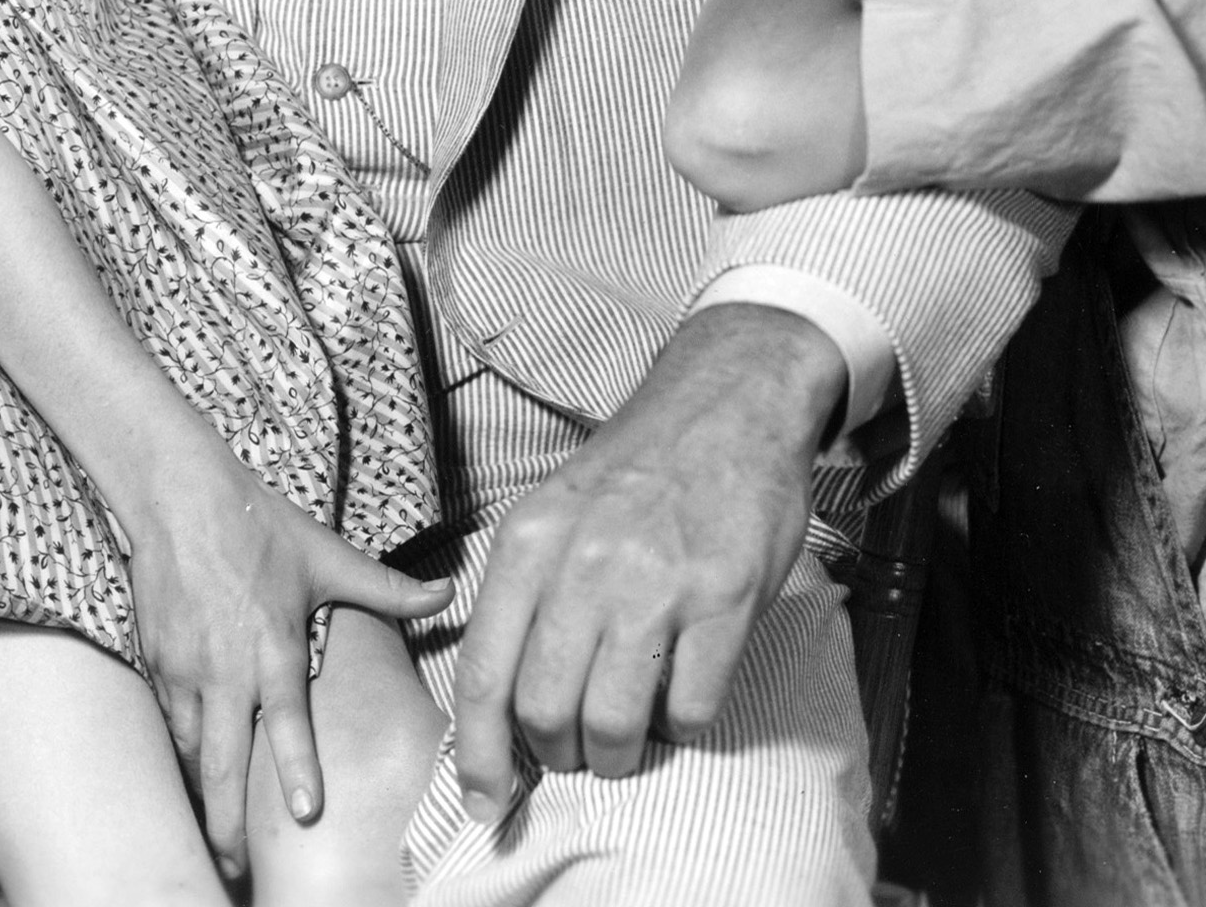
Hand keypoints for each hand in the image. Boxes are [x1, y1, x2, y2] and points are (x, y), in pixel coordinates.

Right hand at [125, 446, 453, 877]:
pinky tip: (193, 782)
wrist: (179, 496)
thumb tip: (448, 592)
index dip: (294, 770)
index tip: (306, 815)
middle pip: (222, 760)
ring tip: (218, 843)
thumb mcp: (327, 556)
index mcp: (273, 644)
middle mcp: (226, 666)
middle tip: (239, 868)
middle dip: (228, 822)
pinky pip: (169, 723)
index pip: (285, 720)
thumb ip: (386, 589)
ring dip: (204, 797)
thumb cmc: (259, 526)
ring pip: (191, 750)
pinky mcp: (157, 662)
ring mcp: (185, 668)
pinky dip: (182, 757)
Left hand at [451, 305, 841, 819]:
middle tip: (580, 749)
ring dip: (621, 752)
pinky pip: (691, 709)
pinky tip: (684, 691)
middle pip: (546, 713)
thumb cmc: (635, 472)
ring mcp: (657, 583)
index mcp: (528, 544)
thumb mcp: (552, 513)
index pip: (482, 673)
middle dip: (560, 756)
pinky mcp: (725, 598)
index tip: (484, 802)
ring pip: (616, 724)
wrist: (727, 402)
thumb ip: (523, 598)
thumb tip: (496, 710)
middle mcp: (584, 565)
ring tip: (632, 734)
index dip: (478, 754)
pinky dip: (684, 724)